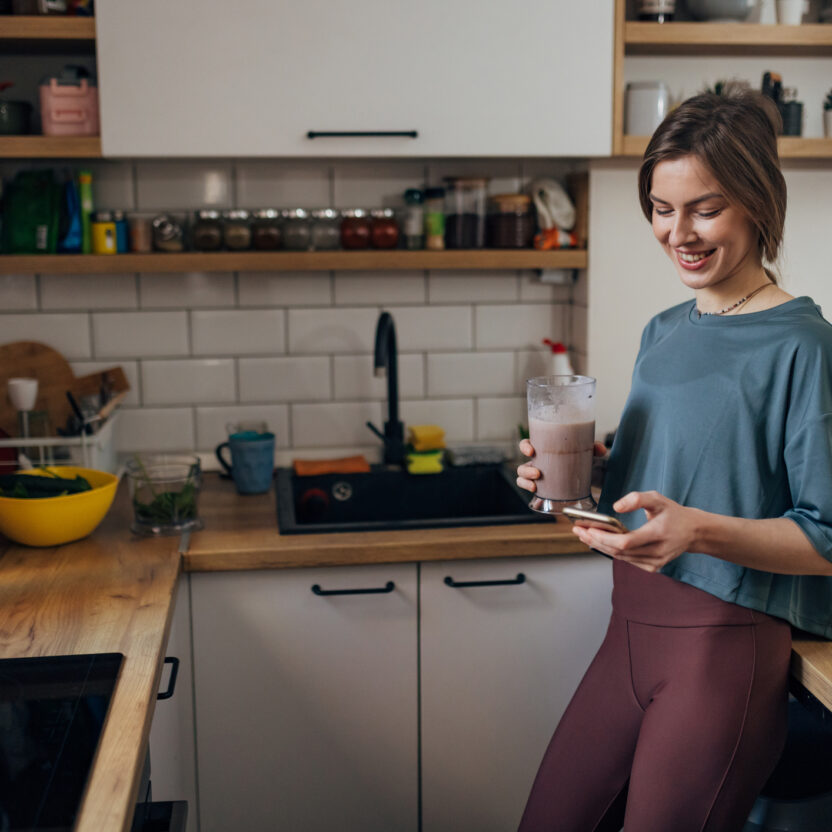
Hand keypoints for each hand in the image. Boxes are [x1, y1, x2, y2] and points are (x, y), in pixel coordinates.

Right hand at [516, 439, 606, 493]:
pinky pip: (528, 486)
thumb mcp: (587, 451)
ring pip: (523, 476)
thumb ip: (594, 447)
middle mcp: (538, 461)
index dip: (525, 446)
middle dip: (525, 468)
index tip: (531, 450)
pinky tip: (535, 490)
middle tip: (537, 472)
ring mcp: (538, 474)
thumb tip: (600, 448)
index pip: (528, 444)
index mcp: (544, 449)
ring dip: (526, 479)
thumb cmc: (580, 458)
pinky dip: (528, 487)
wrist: (587, 473)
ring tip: (536, 483)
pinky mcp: (542, 486)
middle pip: (523, 462)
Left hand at [571, 490, 699, 572]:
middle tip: (578, 530)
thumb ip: (637, 498)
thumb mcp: (658, 498)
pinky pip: (627, 560)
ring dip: (600, 546)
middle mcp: (657, 551)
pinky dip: (611, 551)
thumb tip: (615, 506)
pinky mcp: (652, 567)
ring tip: (583, 535)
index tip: (587, 529)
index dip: (604, 538)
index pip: (626, 542)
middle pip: (619, 551)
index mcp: (659, 533)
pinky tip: (599, 542)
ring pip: (620, 557)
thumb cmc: (673, 513)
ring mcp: (655, 562)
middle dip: (595, 540)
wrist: (693, 532)